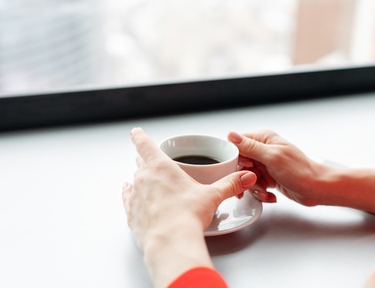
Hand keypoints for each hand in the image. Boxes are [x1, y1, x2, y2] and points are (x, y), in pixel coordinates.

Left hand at [122, 128, 255, 286]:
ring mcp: (134, 196)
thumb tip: (247, 176)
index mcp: (161, 167)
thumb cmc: (189, 215)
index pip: (144, 144)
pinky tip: (130, 193)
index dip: (139, 136)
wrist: (170, 242)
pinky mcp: (131, 214)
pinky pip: (127, 198)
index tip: (136, 131)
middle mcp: (144, 178)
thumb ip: (230, 184)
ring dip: (140, 178)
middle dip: (145, 159)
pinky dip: (129, 194)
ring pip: (134, 180)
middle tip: (150, 159)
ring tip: (146, 179)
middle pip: (141, 162)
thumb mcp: (212, 196)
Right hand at [228, 130, 322, 205]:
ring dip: (253, 186)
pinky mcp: (267, 177)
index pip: (237, 143)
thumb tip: (231, 135)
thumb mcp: (272, 157)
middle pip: (239, 162)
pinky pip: (254, 184)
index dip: (237, 157)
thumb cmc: (300, 171)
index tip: (247, 166)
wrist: (316, 189)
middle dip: (245, 176)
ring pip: (245, 176)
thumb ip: (250, 147)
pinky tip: (270, 194)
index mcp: (263, 138)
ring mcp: (265, 164)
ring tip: (265, 190)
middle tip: (255, 180)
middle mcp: (263, 149)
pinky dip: (260, 191)